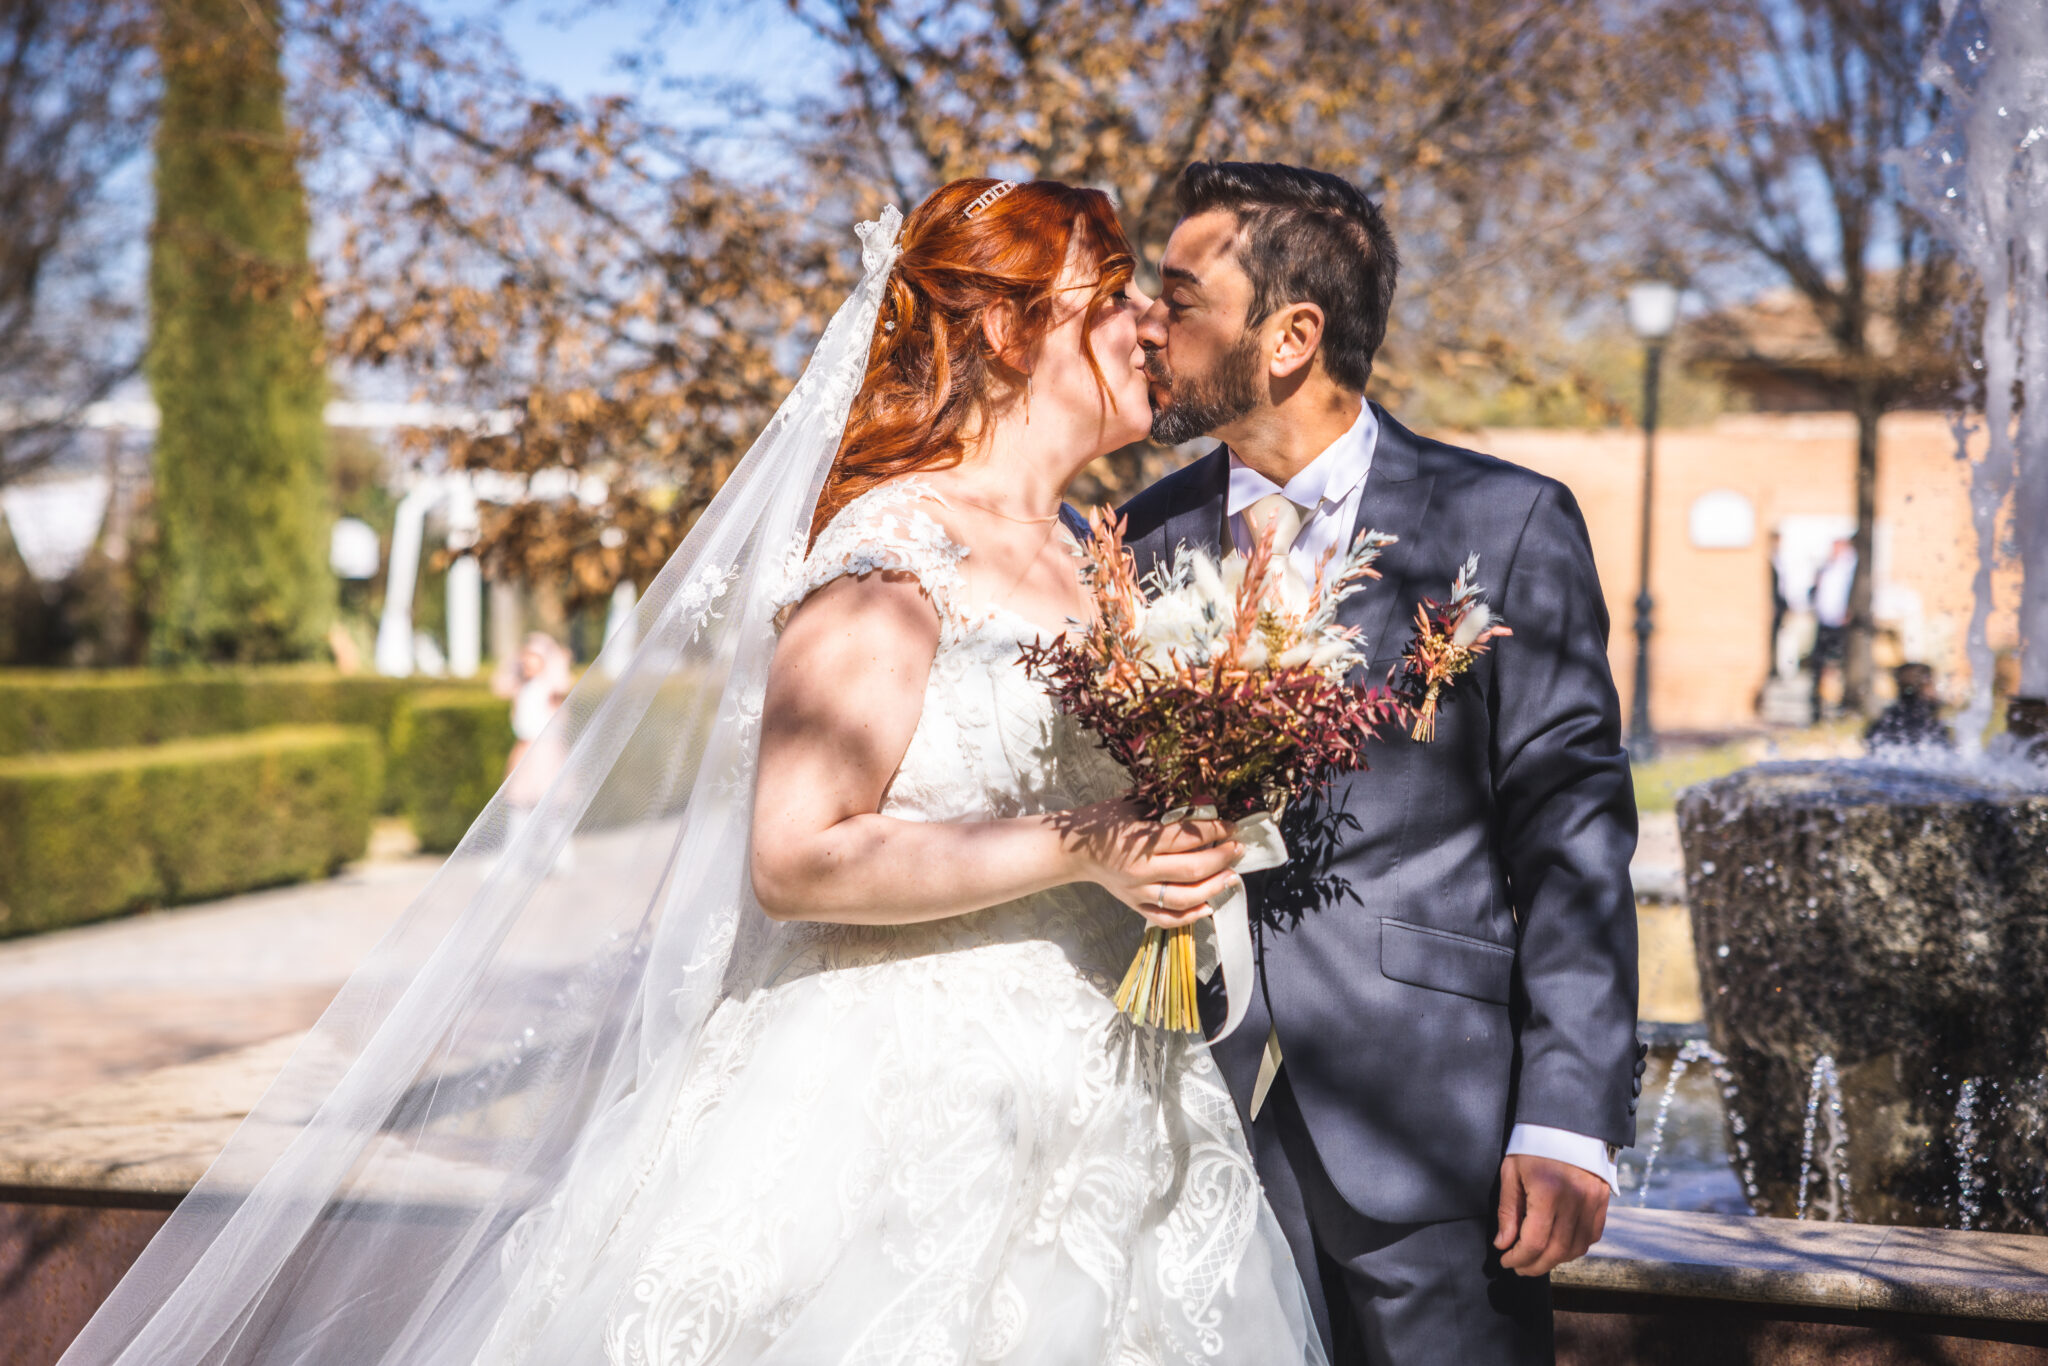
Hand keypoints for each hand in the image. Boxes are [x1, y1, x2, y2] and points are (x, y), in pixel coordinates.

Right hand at [1063, 799, 1242, 927]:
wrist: (1073, 850)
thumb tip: (1205, 803)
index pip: (1187, 837)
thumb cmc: (1104, 823)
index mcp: (1139, 841)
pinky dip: (1191, 916)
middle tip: (1238, 848)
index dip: (1215, 830)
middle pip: (1192, 868)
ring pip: (1184, 898)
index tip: (1231, 826)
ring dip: (1214, 887)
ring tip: (1232, 876)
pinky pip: (1167, 918)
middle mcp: (1140, 871)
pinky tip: (1209, 905)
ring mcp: (1138, 893)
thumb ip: (1165, 806)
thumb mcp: (1132, 804)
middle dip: (1222, 857)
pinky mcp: (1135, 906)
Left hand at [1494, 1153, 1608, 1276]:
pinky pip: (1591, 1236)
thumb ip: (1508, 1211)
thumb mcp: (1511, 1174)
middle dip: (1534, 1265)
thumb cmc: (1532, 1147)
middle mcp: (1574, 1201)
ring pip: (1576, 1248)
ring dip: (1554, 1260)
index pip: (1535, 1242)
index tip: (1505, 1260)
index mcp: (1548, 1193)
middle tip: (1518, 1267)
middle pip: (1556, 1251)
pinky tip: (1558, 1247)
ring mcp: (1592, 1203)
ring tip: (1535, 1259)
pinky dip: (1574, 1248)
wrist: (1566, 1124)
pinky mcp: (1602, 1202)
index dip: (1518, 1257)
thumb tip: (1503, 1244)